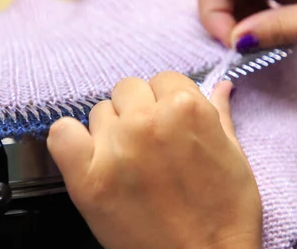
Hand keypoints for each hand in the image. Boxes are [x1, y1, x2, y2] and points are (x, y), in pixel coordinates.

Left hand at [47, 72, 261, 248]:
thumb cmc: (225, 216)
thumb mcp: (235, 159)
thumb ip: (219, 114)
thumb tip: (219, 85)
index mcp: (187, 109)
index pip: (162, 80)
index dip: (166, 103)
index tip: (168, 125)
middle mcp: (147, 121)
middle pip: (127, 90)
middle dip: (138, 112)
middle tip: (149, 146)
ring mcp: (114, 148)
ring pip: (99, 112)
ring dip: (111, 131)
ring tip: (128, 163)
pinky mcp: (86, 178)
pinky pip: (61, 133)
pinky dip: (71, 140)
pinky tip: (89, 157)